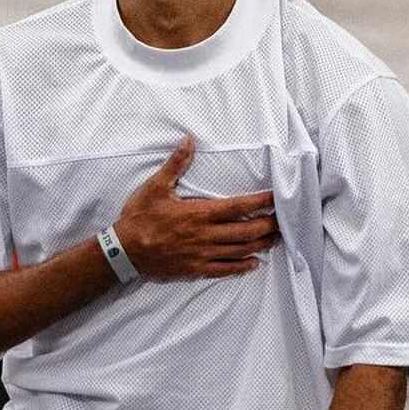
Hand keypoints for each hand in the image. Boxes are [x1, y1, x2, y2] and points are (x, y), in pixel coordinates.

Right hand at [114, 135, 280, 280]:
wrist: (123, 251)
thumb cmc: (139, 217)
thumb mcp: (155, 187)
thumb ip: (176, 164)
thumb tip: (189, 140)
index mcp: (199, 213)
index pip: (238, 206)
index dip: (260, 202)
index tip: (277, 197)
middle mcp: (205, 235)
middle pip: (246, 230)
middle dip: (268, 225)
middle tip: (285, 220)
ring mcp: (202, 254)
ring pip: (240, 250)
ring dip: (261, 244)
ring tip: (276, 239)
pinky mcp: (196, 269)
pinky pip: (225, 270)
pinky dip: (242, 267)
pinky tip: (254, 263)